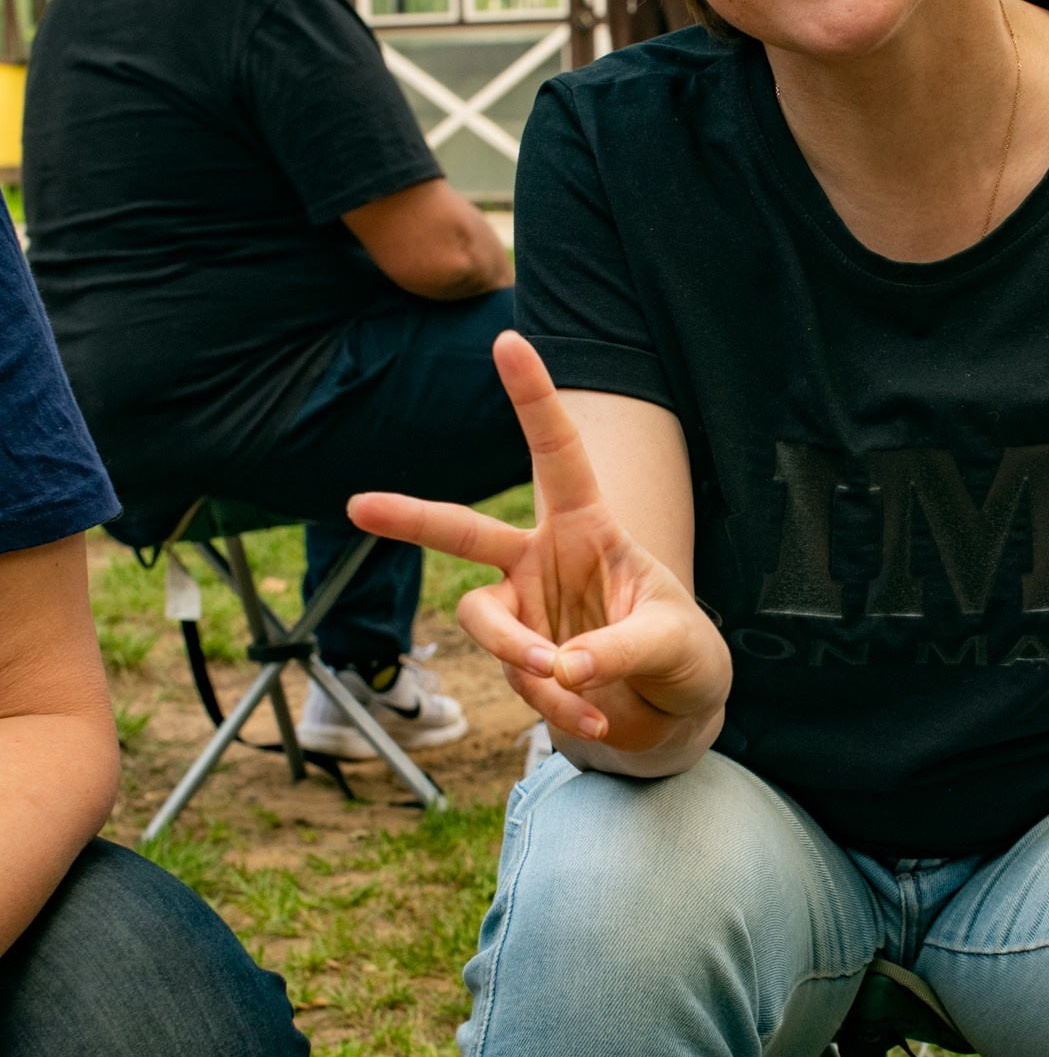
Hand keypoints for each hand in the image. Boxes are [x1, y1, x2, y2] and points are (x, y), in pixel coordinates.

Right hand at [349, 331, 730, 766]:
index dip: (532, 398)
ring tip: (568, 682)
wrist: (675, 712)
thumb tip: (558, 668)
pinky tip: (597, 716)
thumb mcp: (672, 642)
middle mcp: (544, 560)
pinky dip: (556, 704)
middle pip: (465, 533)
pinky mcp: (520, 661)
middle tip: (358, 504)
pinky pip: (517, 679)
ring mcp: (526, 611)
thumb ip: (617, 648)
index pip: (558, 453)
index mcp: (589, 527)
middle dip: (411, 518)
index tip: (508, 340)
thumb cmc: (683, 653)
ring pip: (484, 622)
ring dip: (521, 656)